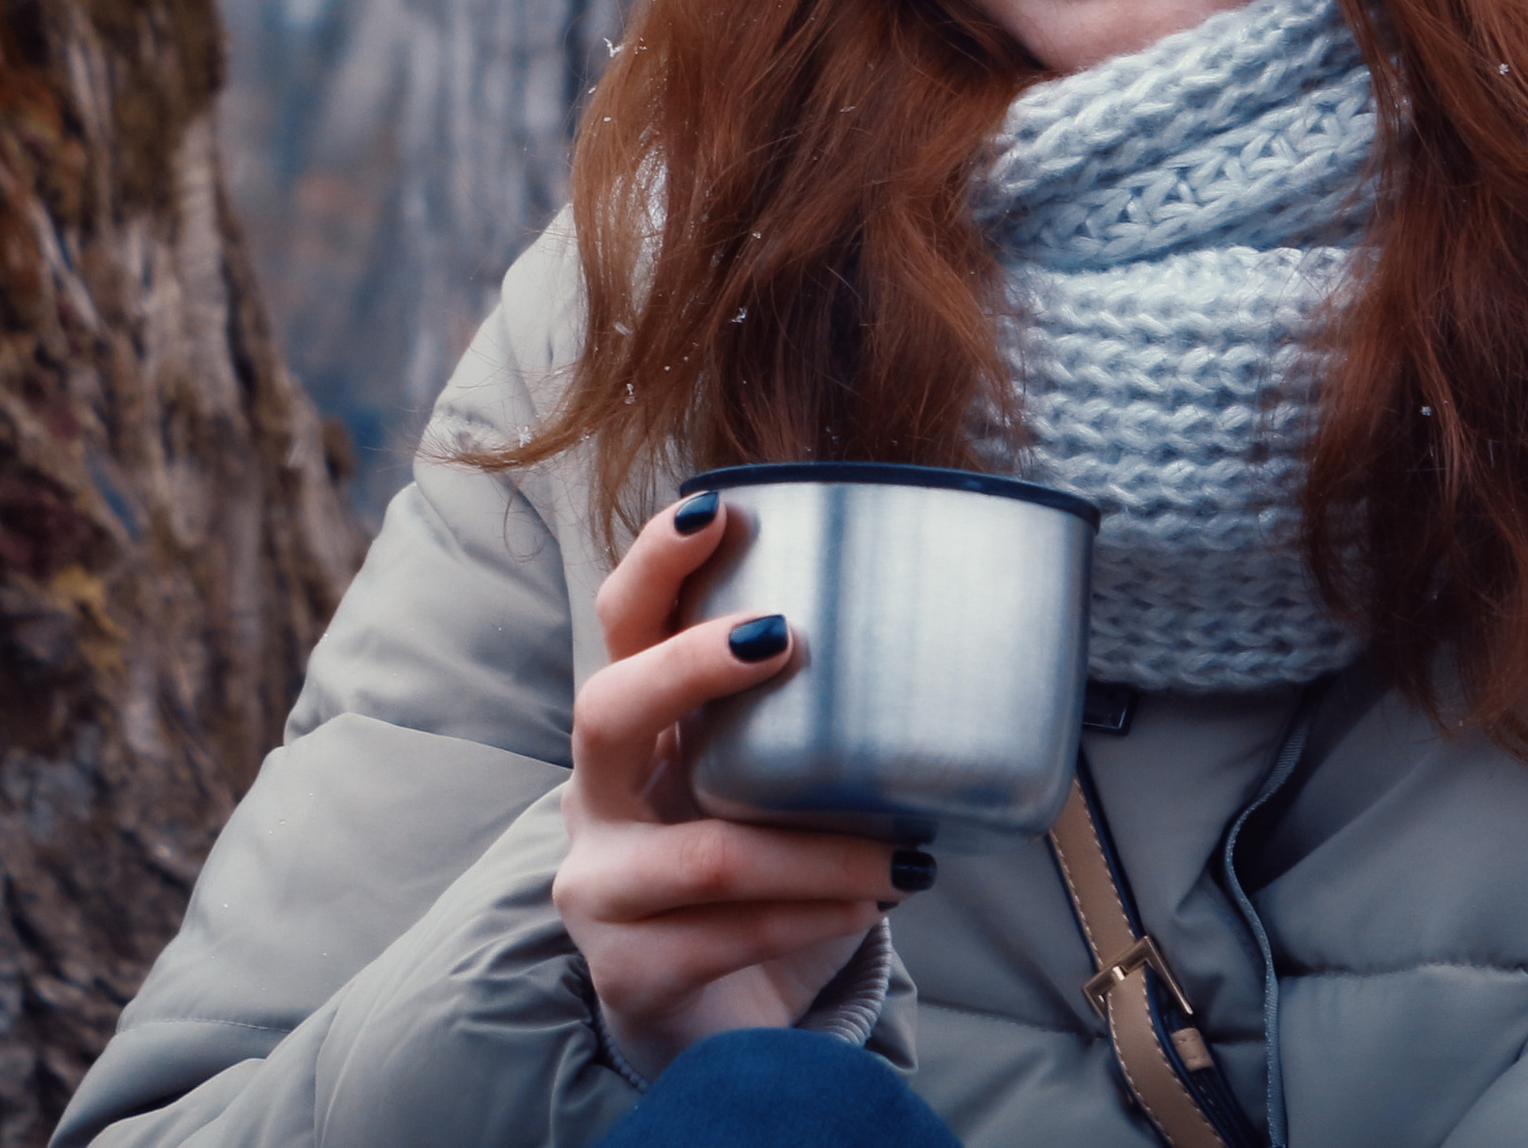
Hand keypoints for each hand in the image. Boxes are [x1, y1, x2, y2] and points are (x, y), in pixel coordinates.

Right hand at [552, 492, 911, 1079]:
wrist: (703, 1019)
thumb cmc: (747, 871)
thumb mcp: (756, 782)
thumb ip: (798, 718)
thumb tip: (933, 633)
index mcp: (628, 728)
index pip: (619, 623)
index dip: (655, 562)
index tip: (716, 508)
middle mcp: (594, 796)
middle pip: (607, 709)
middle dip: (690, 666)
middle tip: (785, 637)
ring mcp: (598, 887)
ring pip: (705, 855)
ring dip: (819, 851)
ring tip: (905, 854)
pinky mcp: (628, 972)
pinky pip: (730, 936)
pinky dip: (814, 919)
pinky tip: (871, 903)